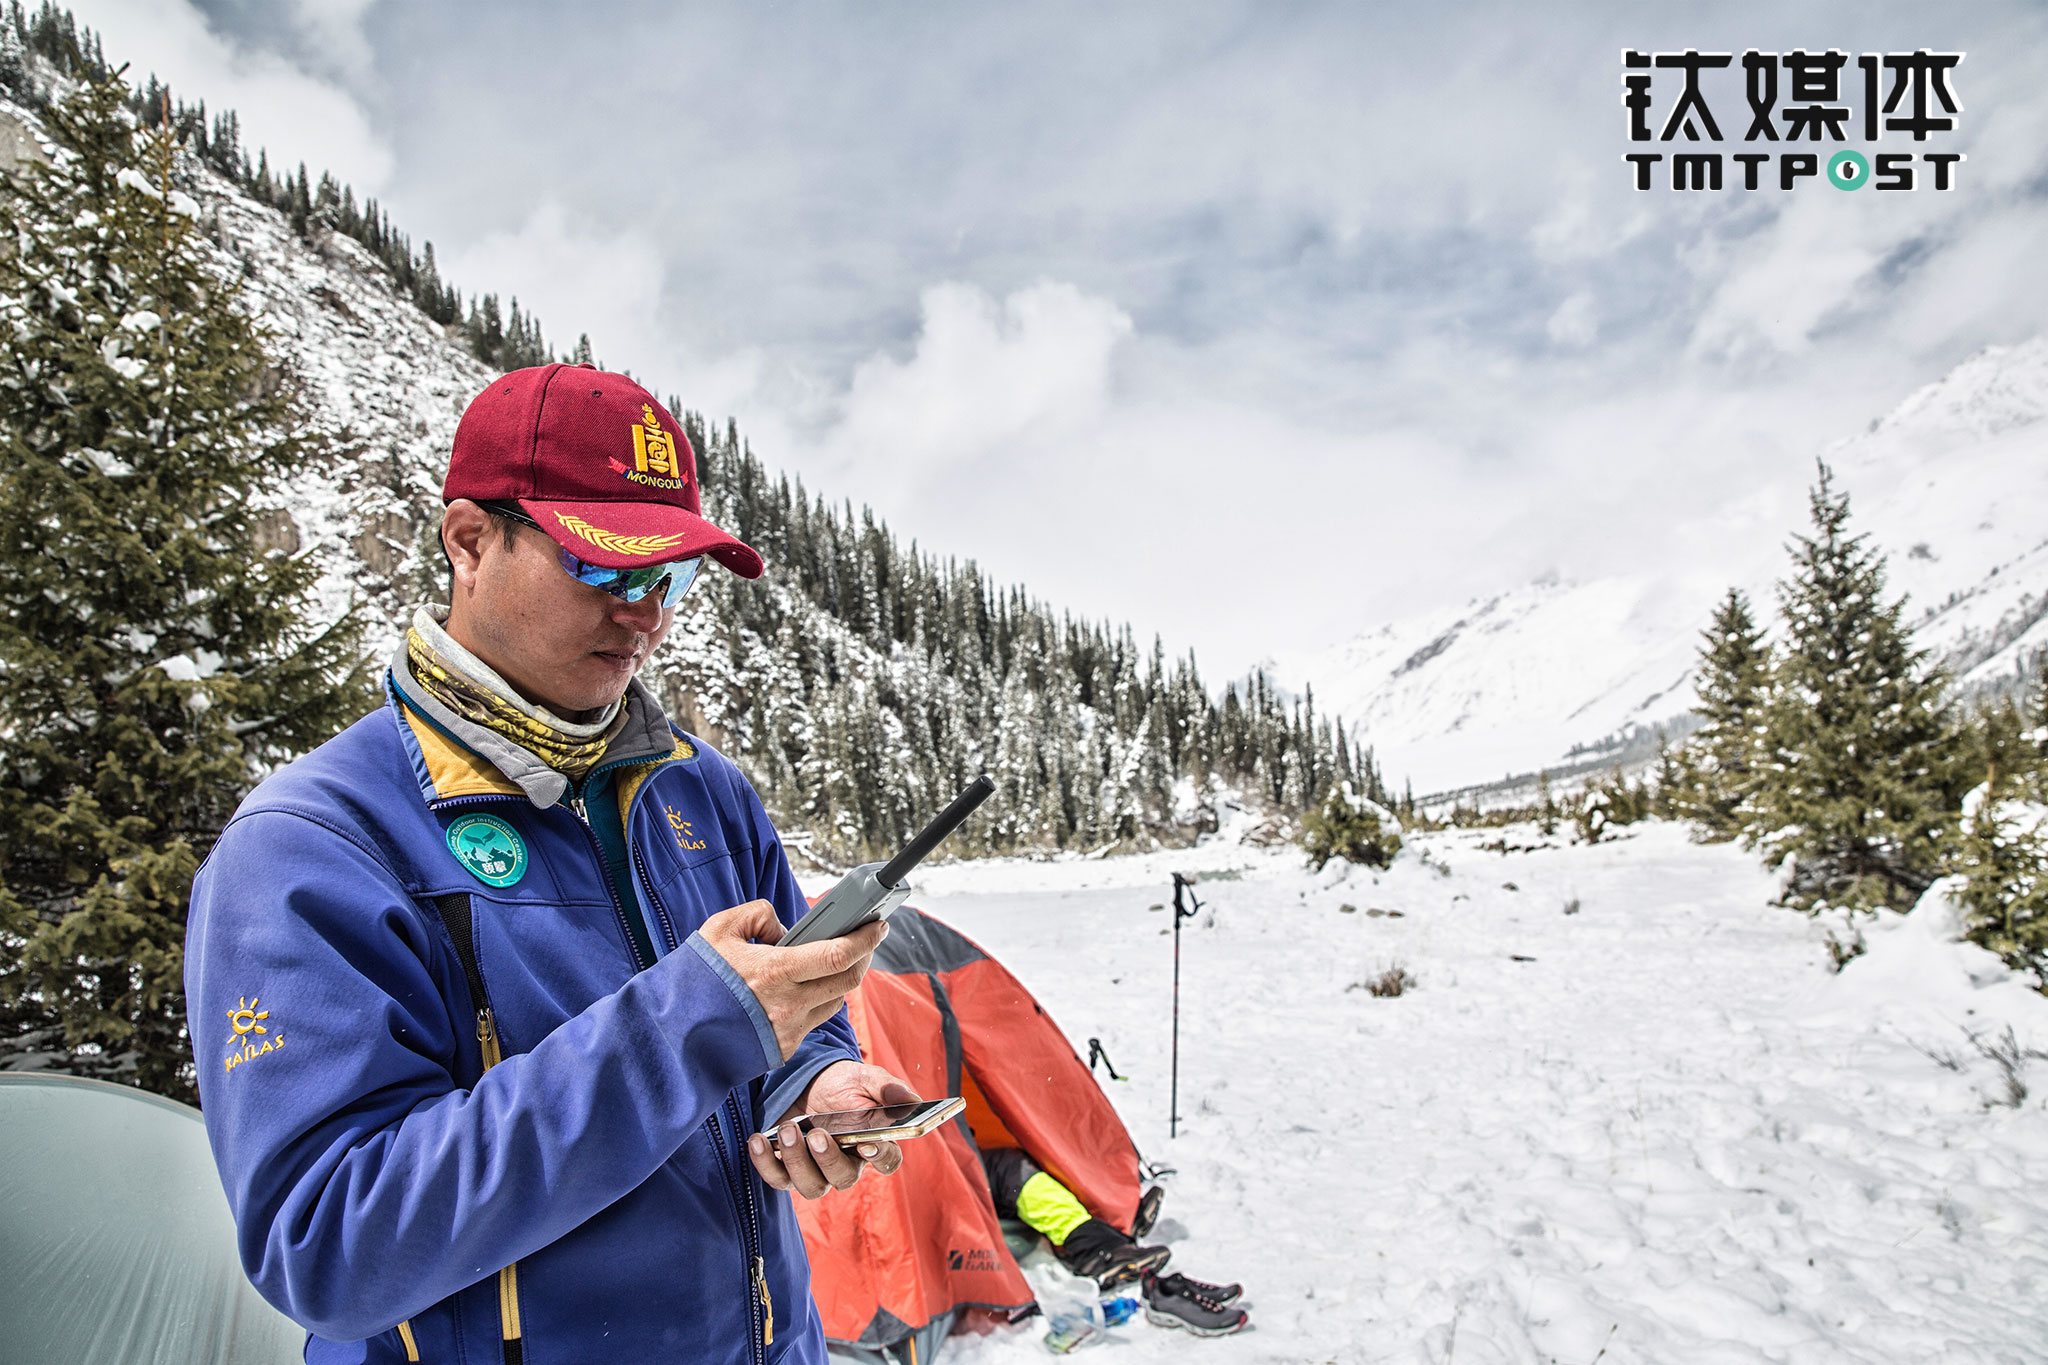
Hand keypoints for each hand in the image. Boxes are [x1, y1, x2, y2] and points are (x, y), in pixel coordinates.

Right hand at [698, 902, 886, 1060]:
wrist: (671, 1034)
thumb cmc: (695, 979)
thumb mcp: (719, 929)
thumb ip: (757, 914)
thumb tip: (784, 928)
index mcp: (776, 971)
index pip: (838, 955)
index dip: (865, 938)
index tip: (877, 925)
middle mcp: (788, 1005)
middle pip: (848, 981)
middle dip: (864, 956)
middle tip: (866, 939)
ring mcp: (788, 1030)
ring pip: (834, 1002)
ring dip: (841, 981)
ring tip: (834, 963)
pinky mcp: (783, 1049)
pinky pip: (813, 1022)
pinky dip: (816, 1002)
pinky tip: (804, 990)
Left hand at [748, 1060, 918, 1199]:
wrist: (807, 1080)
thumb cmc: (843, 1083)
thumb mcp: (866, 1078)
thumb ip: (888, 1089)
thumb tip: (913, 1102)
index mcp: (874, 1143)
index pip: (887, 1161)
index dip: (880, 1157)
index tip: (867, 1145)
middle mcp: (847, 1164)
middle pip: (843, 1178)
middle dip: (828, 1158)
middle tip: (816, 1134)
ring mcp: (816, 1171)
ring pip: (811, 1186)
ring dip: (797, 1161)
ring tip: (787, 1130)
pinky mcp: (787, 1170)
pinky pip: (778, 1179)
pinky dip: (765, 1163)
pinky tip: (759, 1140)